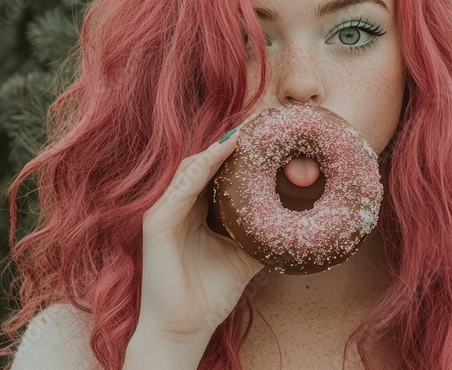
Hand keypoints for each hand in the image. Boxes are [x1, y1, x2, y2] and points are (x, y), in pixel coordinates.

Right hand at [136, 110, 265, 344]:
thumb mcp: (243, 258)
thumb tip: (294, 224)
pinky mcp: (157, 223)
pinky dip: (205, 166)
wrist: (182, 332)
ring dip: (221, 147)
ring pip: (194, 168)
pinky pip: (183, 186)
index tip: (266, 133)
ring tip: (248, 129)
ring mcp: (164, 212)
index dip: (238, 152)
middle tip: (261, 119)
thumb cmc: (207, 297)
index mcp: (193, 212)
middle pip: (205, 163)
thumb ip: (259, 236)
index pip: (216, 172)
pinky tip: (226, 150)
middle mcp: (177, 206)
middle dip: (232, 141)